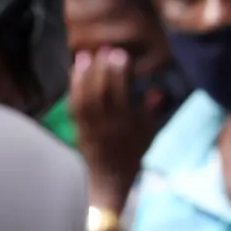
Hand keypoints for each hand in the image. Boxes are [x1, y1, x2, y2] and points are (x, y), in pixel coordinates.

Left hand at [71, 48, 160, 205]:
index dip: (120, 74)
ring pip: (85, 98)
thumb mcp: (149, 134)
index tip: (121, 55)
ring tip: (86, 55)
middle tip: (104, 49)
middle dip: (102, 69)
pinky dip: (74, 88)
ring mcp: (90, 128)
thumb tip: (156, 90)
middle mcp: (107, 126)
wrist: (109, 181)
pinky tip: (75, 73)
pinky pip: (74, 107)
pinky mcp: (78, 129)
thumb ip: (151, 112)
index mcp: (127, 126)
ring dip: (85, 75)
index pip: (122, 95)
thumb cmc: (132, 155)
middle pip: (102, 93)